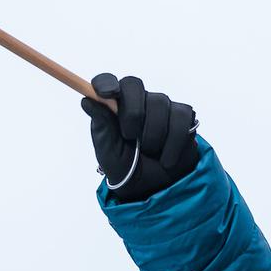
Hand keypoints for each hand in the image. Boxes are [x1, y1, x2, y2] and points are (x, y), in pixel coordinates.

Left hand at [81, 74, 198, 202]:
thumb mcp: (108, 151)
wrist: (154, 188)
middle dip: (132, 112)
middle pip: (133, 85)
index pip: (107, 82)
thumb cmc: (126, 168)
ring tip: (150, 153)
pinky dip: (173, 143)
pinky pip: (181, 119)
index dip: (105, 83)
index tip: (105, 94)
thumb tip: (87, 100)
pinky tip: (167, 159)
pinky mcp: (184, 116)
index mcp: (113, 106)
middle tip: (130, 137)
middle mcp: (137, 101)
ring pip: (159, 103)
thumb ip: (101, 125)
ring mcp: (161, 106)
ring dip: (152, 135)